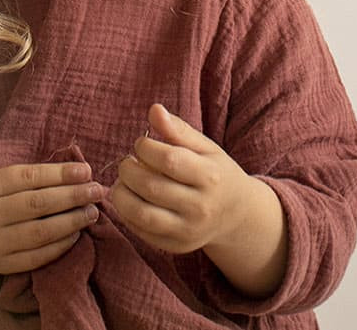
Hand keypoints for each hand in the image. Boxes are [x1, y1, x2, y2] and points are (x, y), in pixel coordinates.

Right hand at [0, 161, 104, 274]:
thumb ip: (30, 177)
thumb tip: (76, 173)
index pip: (29, 177)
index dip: (60, 174)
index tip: (86, 170)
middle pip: (37, 205)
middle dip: (72, 196)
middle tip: (97, 191)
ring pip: (40, 233)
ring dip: (71, 222)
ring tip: (92, 212)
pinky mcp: (2, 266)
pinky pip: (37, 257)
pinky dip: (60, 245)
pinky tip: (75, 234)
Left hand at [110, 104, 254, 256]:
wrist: (234, 214)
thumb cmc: (214, 172)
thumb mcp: (205, 147)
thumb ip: (178, 129)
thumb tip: (154, 110)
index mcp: (210, 177)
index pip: (169, 160)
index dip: (146, 148)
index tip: (141, 143)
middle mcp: (200, 208)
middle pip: (152, 187)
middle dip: (128, 170)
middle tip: (127, 162)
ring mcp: (188, 231)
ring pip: (142, 214)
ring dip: (121, 195)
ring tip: (122, 182)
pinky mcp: (175, 246)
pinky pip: (142, 232)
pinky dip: (127, 214)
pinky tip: (130, 199)